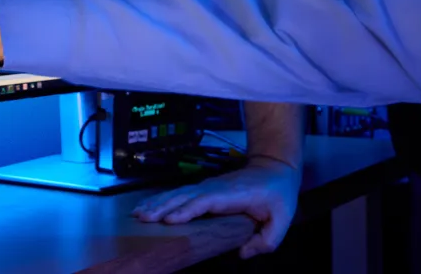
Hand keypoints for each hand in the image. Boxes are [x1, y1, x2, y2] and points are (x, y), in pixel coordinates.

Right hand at [132, 156, 301, 258]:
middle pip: (183, 197)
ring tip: (137, 213)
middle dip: (162, 207)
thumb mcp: (283, 219)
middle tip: (142, 218)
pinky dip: (161, 200)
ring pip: (177, 194)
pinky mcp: (203, 189)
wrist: (275, 167)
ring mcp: (207, 187)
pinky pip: (179, 195)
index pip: (204, 202)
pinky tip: (148, 206)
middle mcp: (214, 188)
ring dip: (157, 203)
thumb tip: (243, 254)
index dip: (187, 210)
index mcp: (231, 195)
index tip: (169, 220)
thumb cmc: (278, 193)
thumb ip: (267, 240)